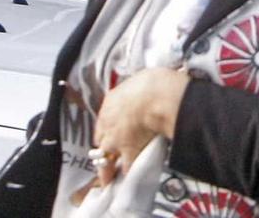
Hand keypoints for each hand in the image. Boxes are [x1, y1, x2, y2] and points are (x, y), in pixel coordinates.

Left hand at [92, 66, 188, 185]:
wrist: (157, 95)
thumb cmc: (152, 83)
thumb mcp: (139, 80)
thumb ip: (137, 89)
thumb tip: (143, 87)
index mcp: (110, 103)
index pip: (102, 122)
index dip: (106, 130)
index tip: (110, 135)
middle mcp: (108, 123)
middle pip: (100, 142)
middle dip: (103, 150)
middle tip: (106, 158)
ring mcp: (117, 140)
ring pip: (105, 160)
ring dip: (107, 169)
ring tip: (108, 178)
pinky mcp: (129, 151)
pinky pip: (126, 167)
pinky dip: (127, 173)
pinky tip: (128, 178)